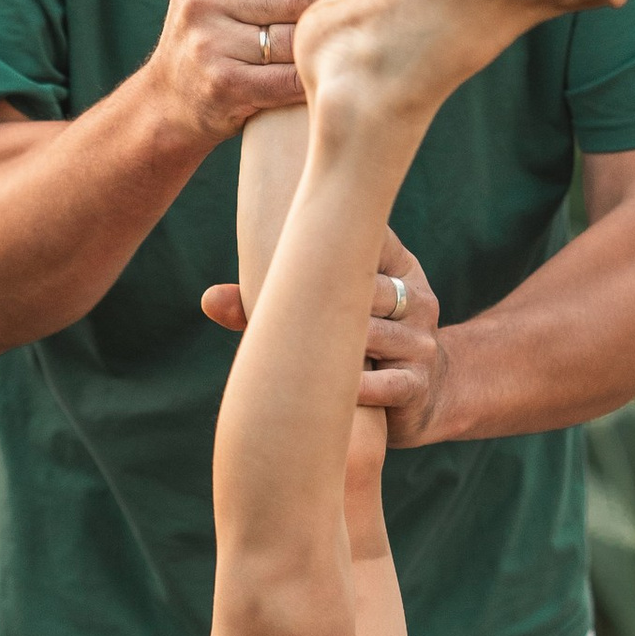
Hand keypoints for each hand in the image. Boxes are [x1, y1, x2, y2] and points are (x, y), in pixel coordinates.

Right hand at [149, 0, 357, 148]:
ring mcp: (207, 43)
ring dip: (319, 46)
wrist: (169, 100)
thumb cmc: (216, 36)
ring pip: (292, 39)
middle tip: (347, 20)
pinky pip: (287, 78)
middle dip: (325, 8)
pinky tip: (319, 77)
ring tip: (334, 48)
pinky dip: (310, 78)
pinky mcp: (223, 84)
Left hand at [201, 232, 449, 438]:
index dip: (331, 239)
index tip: (289, 246)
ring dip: (333, 346)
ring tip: (296, 350)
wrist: (426, 396)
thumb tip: (207, 299)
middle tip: (279, 307)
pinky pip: (384, 384)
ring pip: (371, 335)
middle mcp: (417, 299)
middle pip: (366, 288)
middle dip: (323, 297)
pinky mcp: (417, 384)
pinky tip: (329, 391)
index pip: (370, 238)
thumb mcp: (335, 315)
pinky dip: (354, 389)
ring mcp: (421, 342)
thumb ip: (278, 301)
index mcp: (399, 268)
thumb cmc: (363, 344)